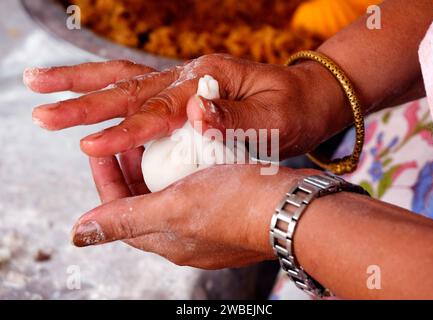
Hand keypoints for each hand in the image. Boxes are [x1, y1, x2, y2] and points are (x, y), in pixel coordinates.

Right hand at [25, 54, 348, 157]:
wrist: (306, 98)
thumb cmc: (292, 110)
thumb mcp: (275, 118)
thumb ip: (234, 119)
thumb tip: (196, 114)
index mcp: (208, 81)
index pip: (157, 109)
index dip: (124, 129)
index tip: (90, 145)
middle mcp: (190, 76)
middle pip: (129, 87)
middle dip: (83, 102)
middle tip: (40, 112)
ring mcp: (184, 82)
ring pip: (125, 80)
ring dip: (81, 84)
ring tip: (40, 84)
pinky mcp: (183, 92)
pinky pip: (138, 88)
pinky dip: (106, 88)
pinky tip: (83, 90)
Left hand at [72, 151, 315, 268]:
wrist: (294, 206)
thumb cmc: (237, 205)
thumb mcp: (174, 206)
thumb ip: (126, 218)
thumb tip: (79, 233)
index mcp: (167, 240)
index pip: (118, 210)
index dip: (104, 178)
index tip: (99, 148)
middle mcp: (185, 238)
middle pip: (143, 202)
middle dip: (130, 171)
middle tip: (127, 140)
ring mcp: (209, 227)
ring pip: (170, 194)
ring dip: (158, 169)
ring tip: (156, 140)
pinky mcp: (228, 213)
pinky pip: (195, 190)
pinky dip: (185, 170)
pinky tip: (191, 151)